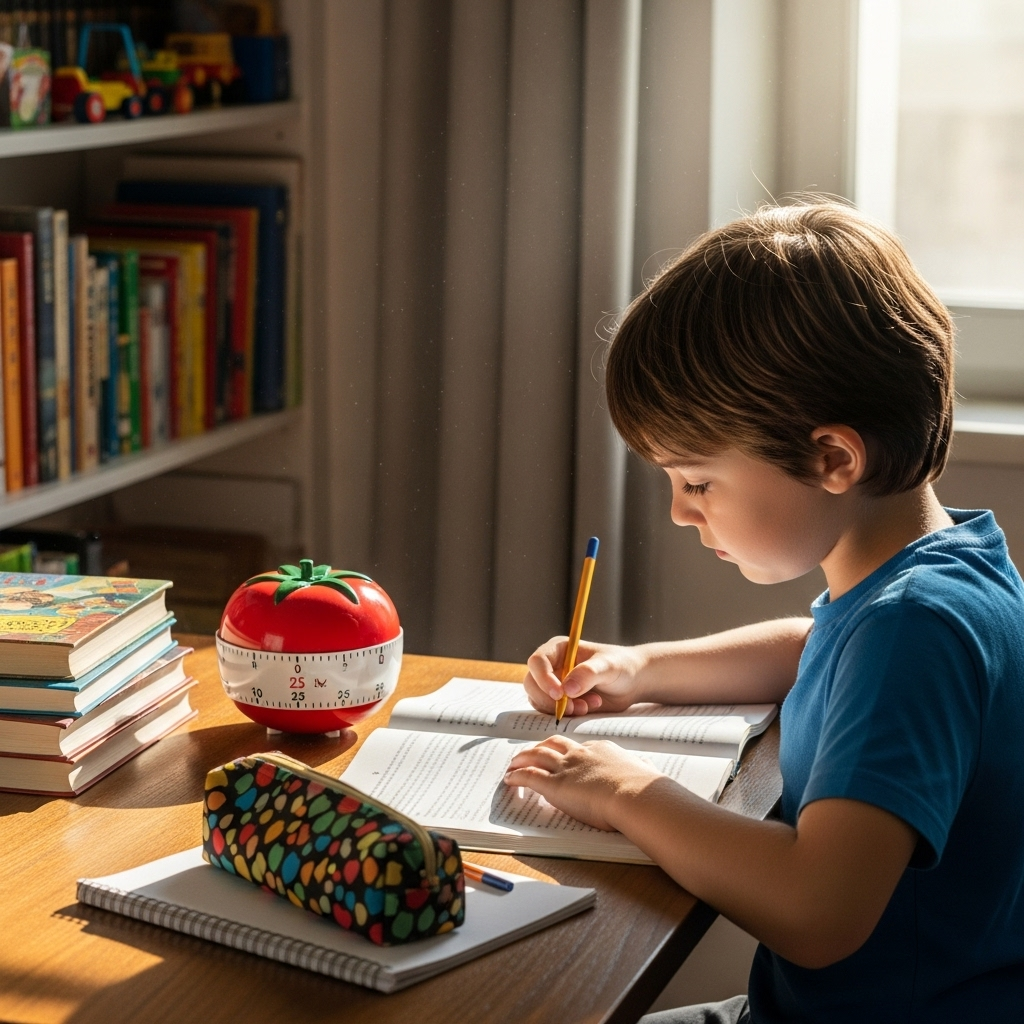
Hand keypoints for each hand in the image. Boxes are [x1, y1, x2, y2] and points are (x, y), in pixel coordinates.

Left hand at [503, 735, 662, 830]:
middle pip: (553, 744)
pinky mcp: (555, 785)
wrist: (634, 794)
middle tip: (531, 752)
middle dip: (540, 747)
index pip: (579, 747)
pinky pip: (529, 776)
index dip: (567, 751)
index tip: (563, 755)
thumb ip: (642, 768)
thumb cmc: (643, 787)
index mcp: (600, 749)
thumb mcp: (644, 771)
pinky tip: (510, 778)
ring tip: (513, 762)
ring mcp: (566, 768)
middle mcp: (580, 754)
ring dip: (522, 758)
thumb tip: (648, 768)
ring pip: (536, 756)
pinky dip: (517, 775)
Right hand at [523, 638, 646, 716]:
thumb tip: (566, 689)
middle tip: (575, 707)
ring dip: (560, 709)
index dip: (543, 678)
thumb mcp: (608, 666)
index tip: (560, 694)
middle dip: (550, 699)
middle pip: (532, 683)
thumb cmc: (621, 665)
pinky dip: (567, 715)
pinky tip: (589, 707)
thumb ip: (588, 674)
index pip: (537, 662)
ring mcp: (554, 684)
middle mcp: (552, 666)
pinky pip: (551, 711)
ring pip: (539, 700)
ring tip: (587, 706)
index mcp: (559, 649)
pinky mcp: (560, 701)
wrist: (632, 682)